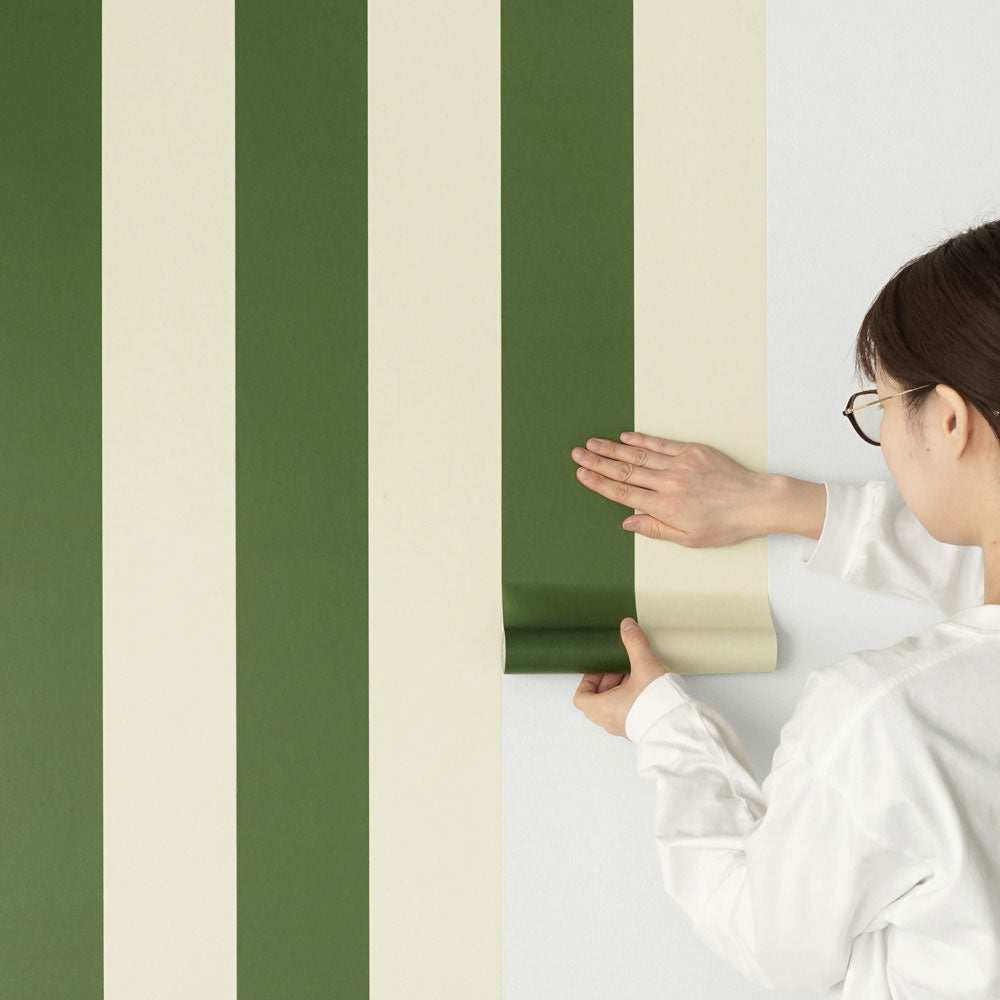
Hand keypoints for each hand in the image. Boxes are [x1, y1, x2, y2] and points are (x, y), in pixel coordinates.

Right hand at [570, 432, 770, 546]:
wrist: (756, 502)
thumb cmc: (725, 525)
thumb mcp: (689, 539)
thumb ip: (655, 529)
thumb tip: (628, 522)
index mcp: (665, 507)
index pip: (623, 493)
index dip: (599, 483)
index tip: (582, 474)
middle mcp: (668, 484)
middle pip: (625, 471)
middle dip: (597, 462)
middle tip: (577, 453)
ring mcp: (680, 465)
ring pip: (638, 456)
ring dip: (612, 449)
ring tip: (592, 443)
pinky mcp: (693, 451)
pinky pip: (661, 445)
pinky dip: (641, 441)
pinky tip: (625, 437)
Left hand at [572, 617, 669, 738]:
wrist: (677, 729)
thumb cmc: (655, 704)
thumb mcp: (643, 666)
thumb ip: (635, 644)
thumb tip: (627, 626)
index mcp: (602, 708)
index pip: (581, 697)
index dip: (588, 681)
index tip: (601, 669)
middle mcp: (610, 721)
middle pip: (597, 700)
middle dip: (609, 681)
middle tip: (621, 669)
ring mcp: (624, 728)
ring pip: (613, 707)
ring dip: (621, 690)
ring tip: (637, 676)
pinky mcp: (639, 730)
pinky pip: (628, 714)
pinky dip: (633, 700)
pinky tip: (647, 689)